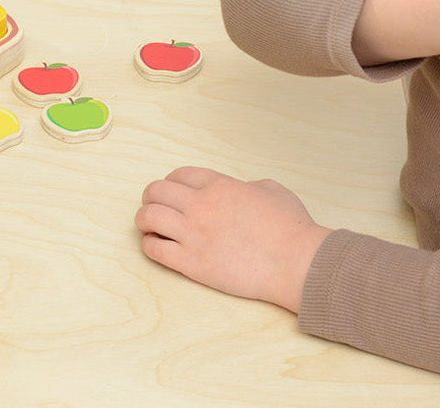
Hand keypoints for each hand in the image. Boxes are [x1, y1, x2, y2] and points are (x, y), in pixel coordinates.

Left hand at [135, 166, 329, 312]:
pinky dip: (149, 246)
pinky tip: (155, 246)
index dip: (170, 182)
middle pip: (156, 192)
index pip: (178, 174)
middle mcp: (201, 204)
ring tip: (148, 227)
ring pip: (149, 217)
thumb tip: (242, 190)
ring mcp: (194, 234)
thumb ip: (249, 186)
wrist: (295, 261)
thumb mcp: (271, 190)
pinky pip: (156, 250)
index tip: (170, 191)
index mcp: (219, 184)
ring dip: (144, 220)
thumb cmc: (290, 227)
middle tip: (153, 207)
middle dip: (151, 197)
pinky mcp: (192, 264)